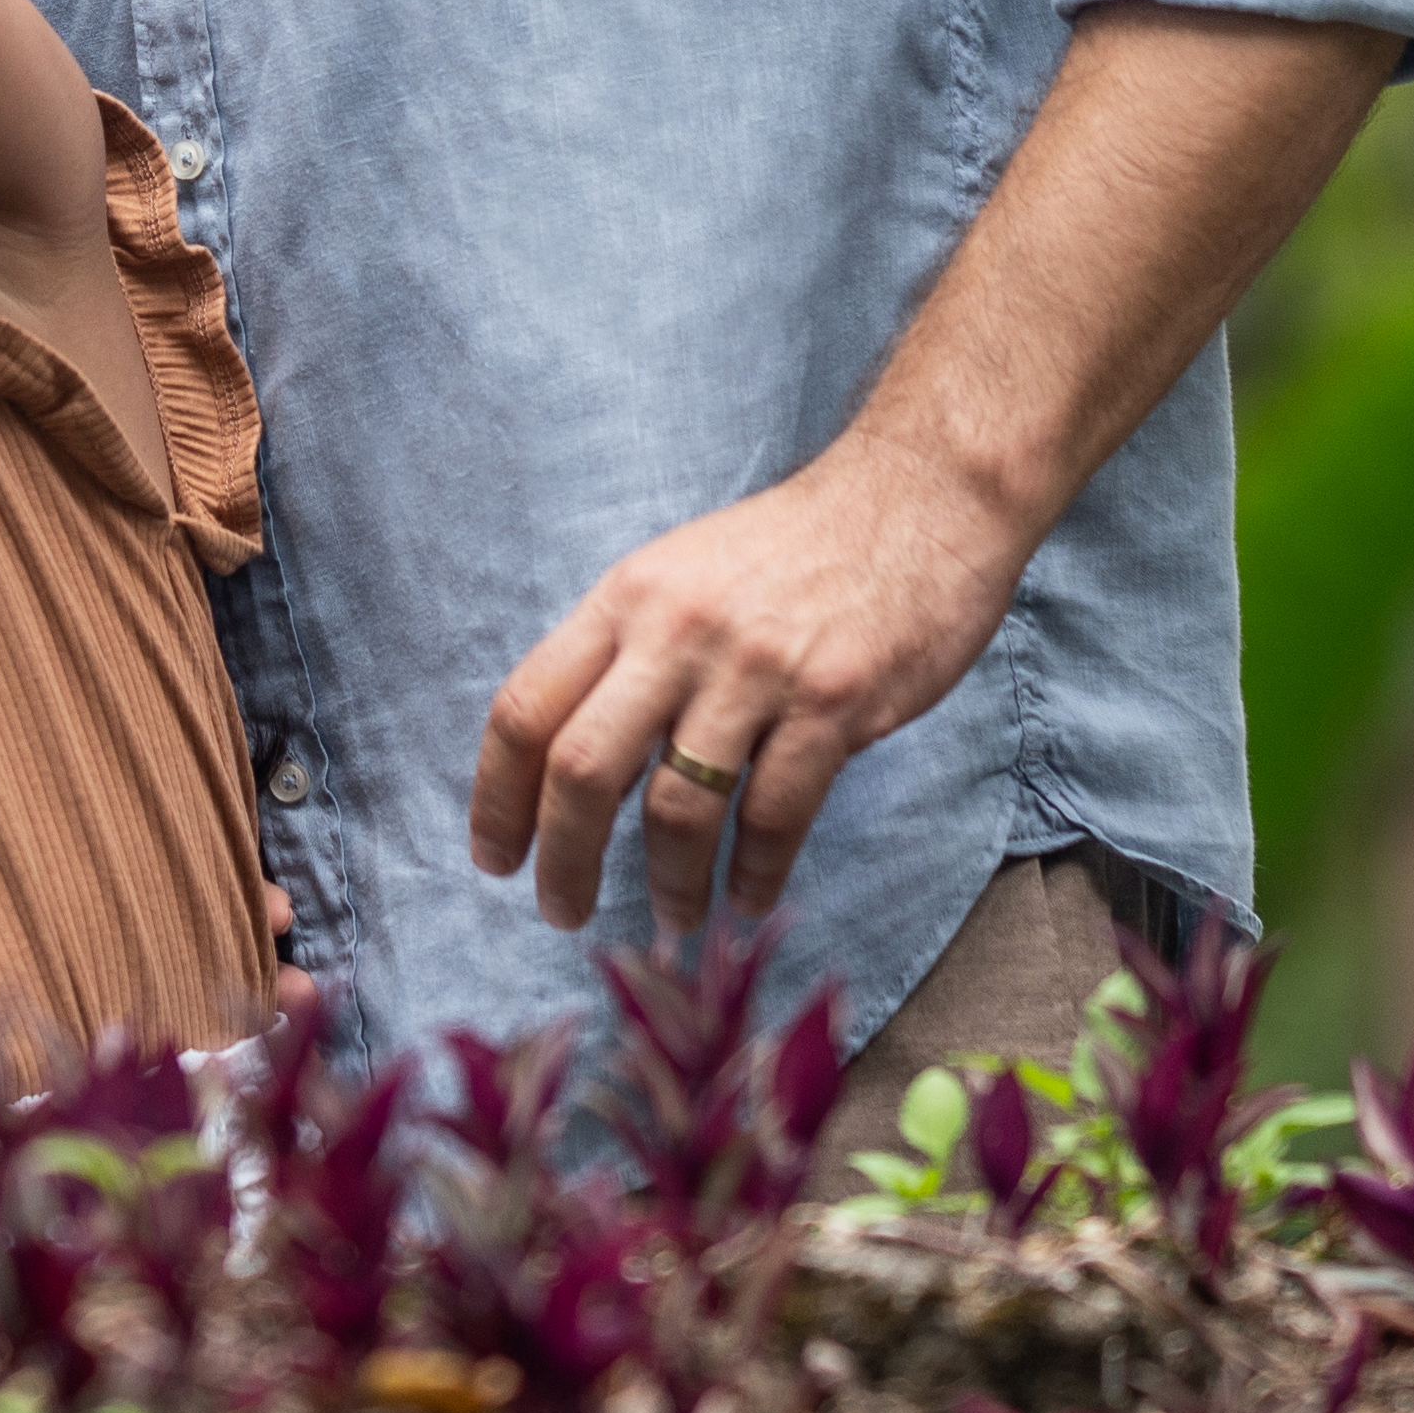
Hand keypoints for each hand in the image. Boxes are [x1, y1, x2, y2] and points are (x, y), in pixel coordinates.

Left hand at [464, 434, 1042, 938]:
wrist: (918, 496)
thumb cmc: (793, 549)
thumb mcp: (680, 574)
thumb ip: (626, 654)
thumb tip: (571, 763)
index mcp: (626, 599)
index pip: (526, 707)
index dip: (497, 796)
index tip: (495, 857)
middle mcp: (677, 632)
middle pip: (581, 768)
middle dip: (563, 859)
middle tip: (562, 912)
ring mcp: (756, 668)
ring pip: (678, 807)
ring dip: (669, 883)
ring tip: (673, 916)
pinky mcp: (834, 702)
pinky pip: (775, 816)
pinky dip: (756, 874)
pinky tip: (749, 897)